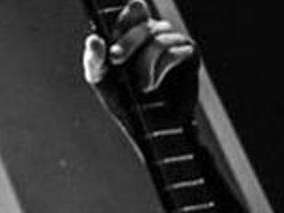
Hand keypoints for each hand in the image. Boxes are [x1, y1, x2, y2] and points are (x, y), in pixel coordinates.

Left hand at [83, 2, 197, 110]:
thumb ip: (95, 60)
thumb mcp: (104, 81)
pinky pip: (172, 52)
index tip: (113, 41)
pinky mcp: (189, 53)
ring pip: (156, 38)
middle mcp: (154, 30)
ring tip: (142, 87)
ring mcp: (173, 40)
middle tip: (116, 58)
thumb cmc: (127, 104)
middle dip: (127, 40)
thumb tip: (94, 40)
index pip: (134, 10)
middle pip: (142, 15)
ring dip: (145, 63)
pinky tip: (154, 84)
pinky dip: (160, 68)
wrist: (154, 131)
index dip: (125, 19)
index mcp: (134, 31)